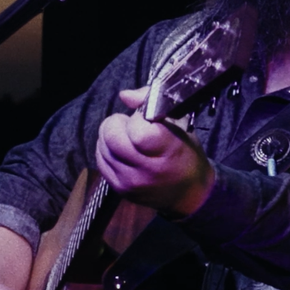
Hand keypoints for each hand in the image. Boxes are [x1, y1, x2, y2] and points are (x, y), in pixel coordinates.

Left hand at [95, 87, 217, 216]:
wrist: (188, 194)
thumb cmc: (185, 154)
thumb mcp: (180, 124)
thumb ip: (151, 102)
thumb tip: (124, 95)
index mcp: (168, 151)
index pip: (137, 129)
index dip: (138, 118)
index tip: (147, 120)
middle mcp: (147, 170)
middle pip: (112, 136)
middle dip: (118, 123)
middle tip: (132, 126)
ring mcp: (130, 182)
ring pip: (102, 146)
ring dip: (111, 136)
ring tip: (128, 139)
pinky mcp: (119, 189)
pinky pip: (100, 160)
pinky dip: (107, 150)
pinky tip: (122, 150)